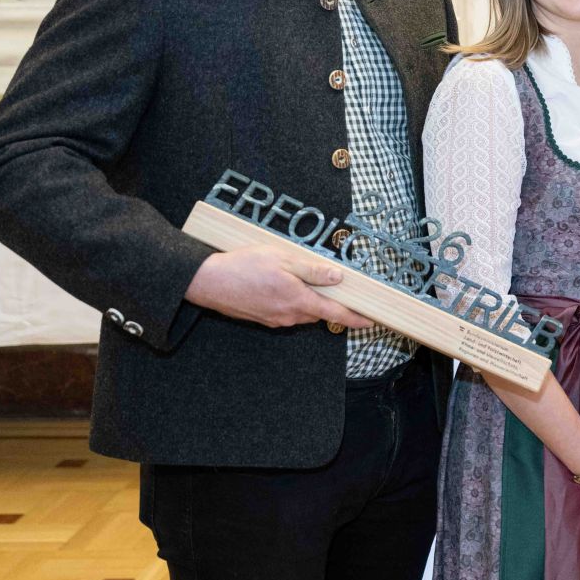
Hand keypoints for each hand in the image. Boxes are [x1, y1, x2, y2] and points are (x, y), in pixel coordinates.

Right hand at [183, 246, 370, 329]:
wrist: (208, 282)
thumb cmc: (244, 266)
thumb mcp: (283, 259)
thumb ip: (312, 270)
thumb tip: (338, 277)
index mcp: (298, 300)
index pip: (336, 313)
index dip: (356, 318)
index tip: (370, 321)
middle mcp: (289, 315)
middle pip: (319, 312)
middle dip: (328, 302)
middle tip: (332, 285)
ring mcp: (275, 320)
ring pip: (302, 312)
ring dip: (307, 300)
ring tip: (298, 279)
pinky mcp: (263, 319)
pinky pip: (286, 312)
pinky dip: (291, 302)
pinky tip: (281, 286)